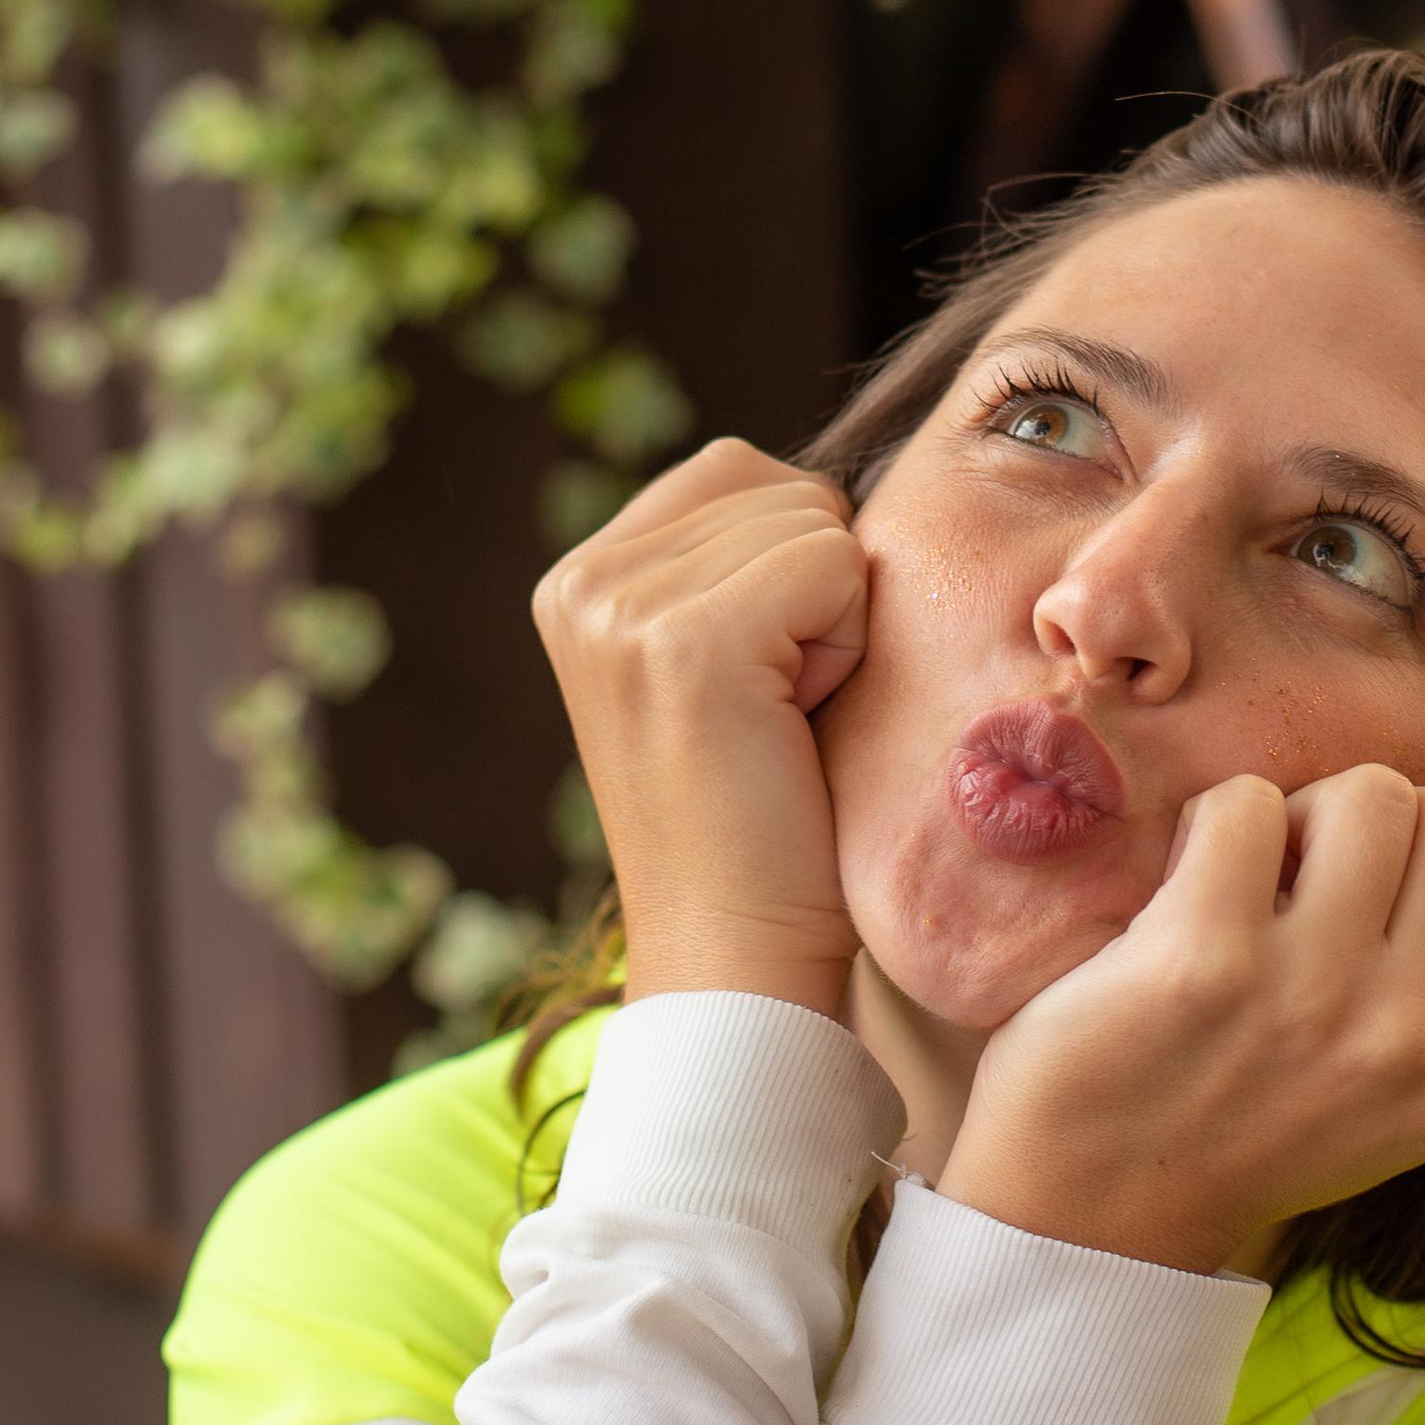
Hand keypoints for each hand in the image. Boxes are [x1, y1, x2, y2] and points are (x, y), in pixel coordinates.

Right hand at [533, 438, 869, 1015]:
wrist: (739, 955)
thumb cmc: (764, 814)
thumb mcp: (722, 659)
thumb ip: (735, 560)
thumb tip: (826, 479)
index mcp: (577, 579)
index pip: (737, 469)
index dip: (791, 562)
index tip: (759, 680)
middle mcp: (579, 583)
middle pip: (777, 482)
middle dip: (816, 585)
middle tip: (776, 708)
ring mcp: (620, 611)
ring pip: (811, 520)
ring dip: (836, 617)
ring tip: (783, 717)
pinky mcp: (684, 644)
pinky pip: (832, 565)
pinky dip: (846, 642)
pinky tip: (799, 722)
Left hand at [939, 766, 1424, 1274]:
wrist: (1092, 1213)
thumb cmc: (1238, 1126)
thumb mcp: (1389, 1103)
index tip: (1386, 896)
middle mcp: (1405, 1036)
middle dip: (1390, 820)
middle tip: (1319, 872)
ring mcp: (1310, 994)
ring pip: (1370, 794)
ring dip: (1305, 811)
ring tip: (1258, 873)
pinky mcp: (1205, 957)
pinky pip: (1247, 804)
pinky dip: (1215, 822)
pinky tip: (1190, 882)